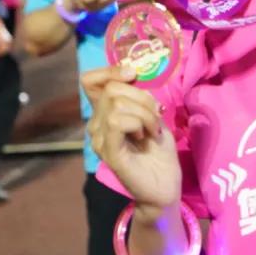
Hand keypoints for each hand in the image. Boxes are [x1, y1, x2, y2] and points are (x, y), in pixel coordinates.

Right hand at [83, 65, 181, 213]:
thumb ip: (139, 96)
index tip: (132, 74)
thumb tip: (133, 75)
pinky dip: (138, 123)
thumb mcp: (152, 115)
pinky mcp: (108, 152)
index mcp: (105, 113)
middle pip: (112, 89)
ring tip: (152, 130)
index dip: (109, 70)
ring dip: (144, 113)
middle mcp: (96, 124)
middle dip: (142, 98)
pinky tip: (146, 136)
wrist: (165, 184)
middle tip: (155, 117)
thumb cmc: (159, 150)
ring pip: (117, 104)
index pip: (90, 81)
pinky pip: (117, 122)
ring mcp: (99, 139)